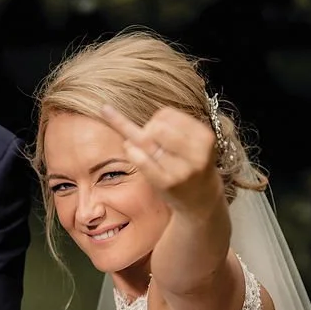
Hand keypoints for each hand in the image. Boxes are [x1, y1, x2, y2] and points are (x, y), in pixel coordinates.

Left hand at [101, 104, 222, 216]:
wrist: (201, 198)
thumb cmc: (187, 163)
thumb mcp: (188, 139)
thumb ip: (164, 124)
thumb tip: (106, 111)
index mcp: (204, 137)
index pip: (166, 114)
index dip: (156, 119)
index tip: (161, 130)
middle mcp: (196, 153)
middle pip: (156, 126)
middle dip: (148, 130)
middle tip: (153, 143)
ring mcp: (181, 169)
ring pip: (145, 140)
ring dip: (137, 141)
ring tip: (147, 150)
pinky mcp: (166, 183)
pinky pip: (140, 159)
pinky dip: (131, 152)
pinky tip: (131, 151)